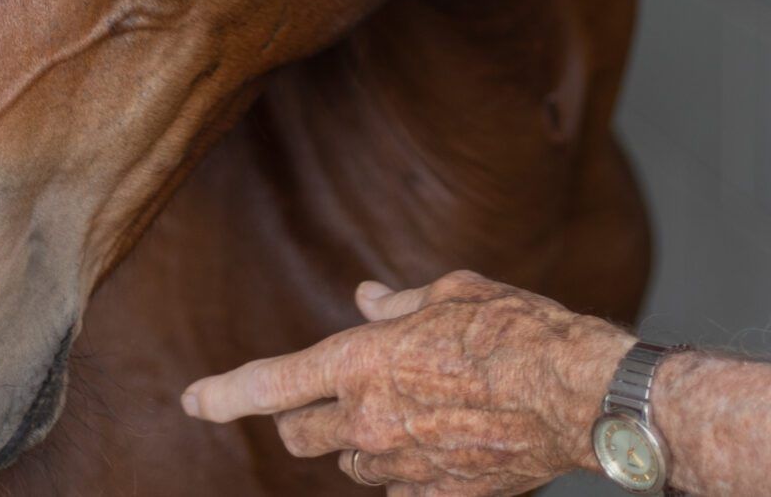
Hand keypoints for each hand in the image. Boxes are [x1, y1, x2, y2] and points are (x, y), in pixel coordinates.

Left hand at [181, 271, 632, 496]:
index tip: (193, 400)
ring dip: (359, 443)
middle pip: (300, 435)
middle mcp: (369, 420)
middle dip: (301, 418)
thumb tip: (368, 300)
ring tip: (409, 411)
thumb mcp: (453, 293)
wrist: (577, 396)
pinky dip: (403, 470)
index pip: (268, 385)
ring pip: (349, 465)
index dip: (223, 394)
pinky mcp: (438, 495)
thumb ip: (400, 305)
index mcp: (362, 362)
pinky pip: (399, 491)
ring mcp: (402, 466)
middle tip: (326, 398)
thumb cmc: (518, 330)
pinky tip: (438, 445)